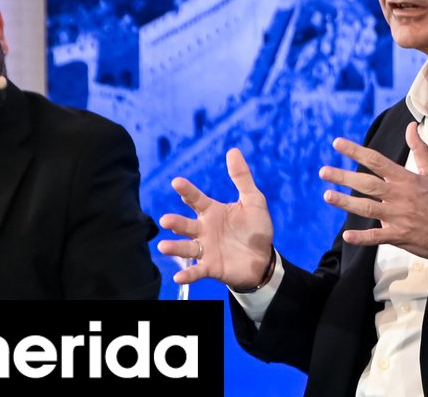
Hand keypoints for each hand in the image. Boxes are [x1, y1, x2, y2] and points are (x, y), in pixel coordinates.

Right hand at [157, 148, 273, 287]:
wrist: (264, 258)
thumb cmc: (255, 228)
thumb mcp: (253, 201)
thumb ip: (242, 178)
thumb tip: (233, 150)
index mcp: (212, 212)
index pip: (196, 199)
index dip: (187, 191)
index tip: (176, 182)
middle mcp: (204, 230)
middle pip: (186, 225)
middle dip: (175, 223)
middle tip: (166, 220)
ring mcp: (206, 249)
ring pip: (186, 247)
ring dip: (174, 247)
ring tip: (163, 246)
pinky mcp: (211, 267)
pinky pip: (197, 271)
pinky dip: (187, 274)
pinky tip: (178, 277)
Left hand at [319, 122, 427, 262]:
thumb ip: (420, 149)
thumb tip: (412, 126)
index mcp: (406, 179)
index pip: (377, 161)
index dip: (356, 151)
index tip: (337, 143)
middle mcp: (400, 195)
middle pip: (367, 183)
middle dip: (343, 176)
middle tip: (323, 171)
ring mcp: (399, 216)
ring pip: (368, 208)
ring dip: (346, 202)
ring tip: (327, 195)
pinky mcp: (400, 236)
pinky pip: (377, 237)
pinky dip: (362, 237)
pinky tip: (346, 236)